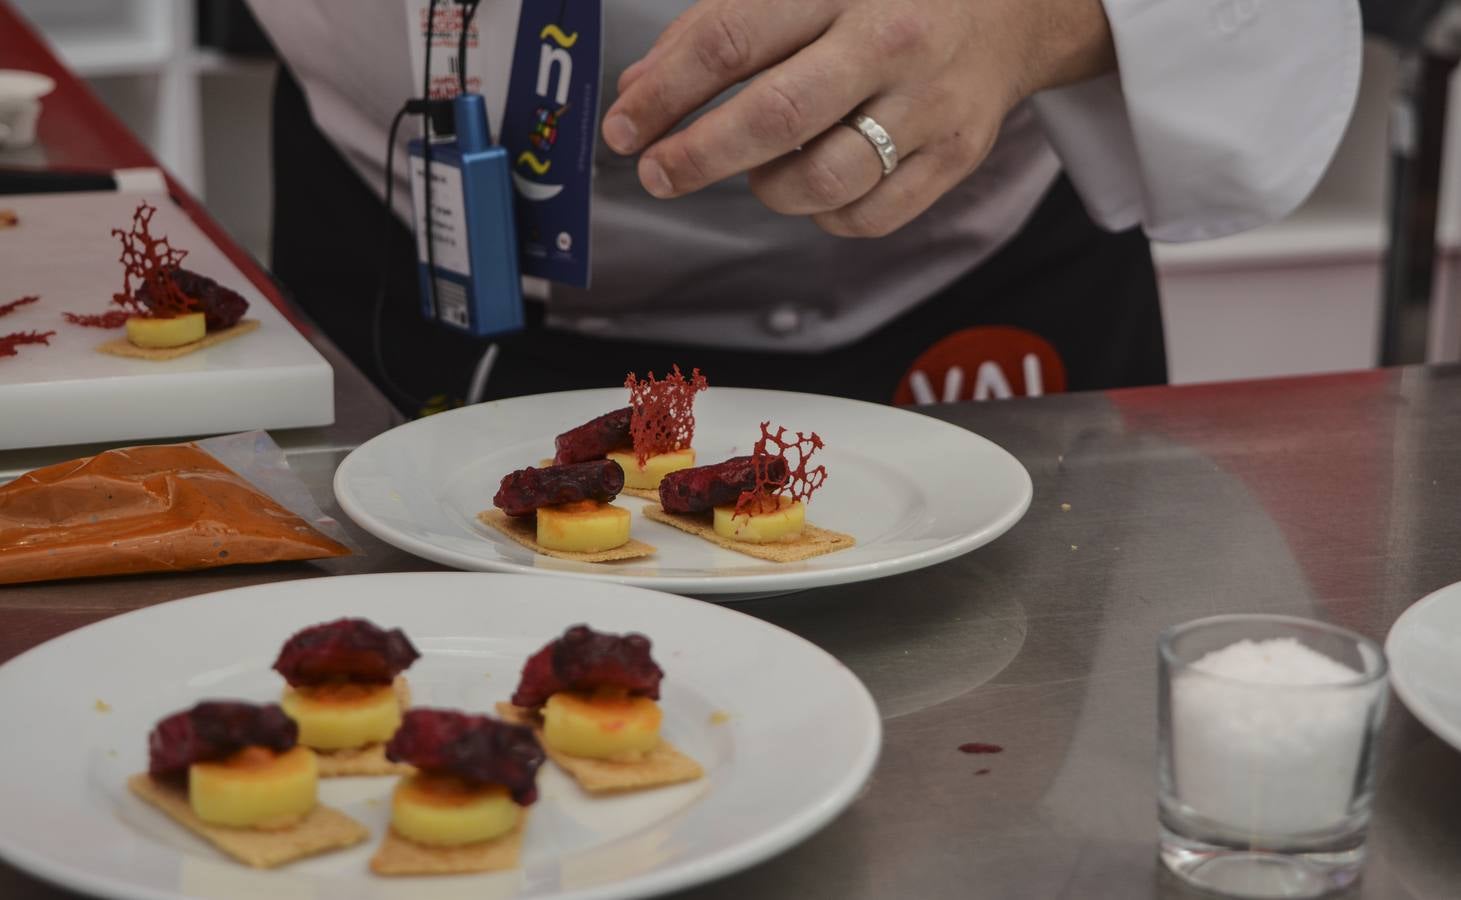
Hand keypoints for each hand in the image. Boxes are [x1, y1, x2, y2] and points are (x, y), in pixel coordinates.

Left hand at [602, 0, 1114, 236]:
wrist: (1014, 7)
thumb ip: (720, 26)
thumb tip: (642, 89)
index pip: (731, 42)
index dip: (664, 92)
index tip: (624, 126)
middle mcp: (889, 43)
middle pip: (774, 117)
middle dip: (698, 155)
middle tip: (657, 172)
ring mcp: (928, 107)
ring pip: (822, 182)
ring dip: (768, 188)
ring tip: (758, 168)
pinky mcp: (954, 158)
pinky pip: (867, 217)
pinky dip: (824, 215)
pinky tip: (816, 184)